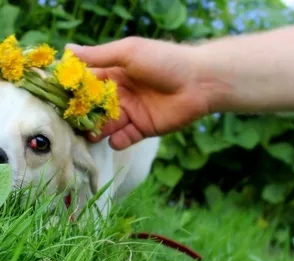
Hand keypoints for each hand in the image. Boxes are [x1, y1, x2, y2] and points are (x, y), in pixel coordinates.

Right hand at [66, 37, 225, 149]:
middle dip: (84, 115)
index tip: (59, 99)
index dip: (74, 91)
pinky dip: (119, 140)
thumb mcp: (128, 53)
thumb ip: (99, 56)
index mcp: (115, 75)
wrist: (198, 82)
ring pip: (108, 125)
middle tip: (72, 123)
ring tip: (90, 134)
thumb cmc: (163, 61)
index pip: (88, 84)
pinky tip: (116, 139)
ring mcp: (132, 113)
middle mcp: (121, 95)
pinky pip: (125, 137)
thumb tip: (68, 49)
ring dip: (98, 130)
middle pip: (96, 108)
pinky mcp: (143, 129)